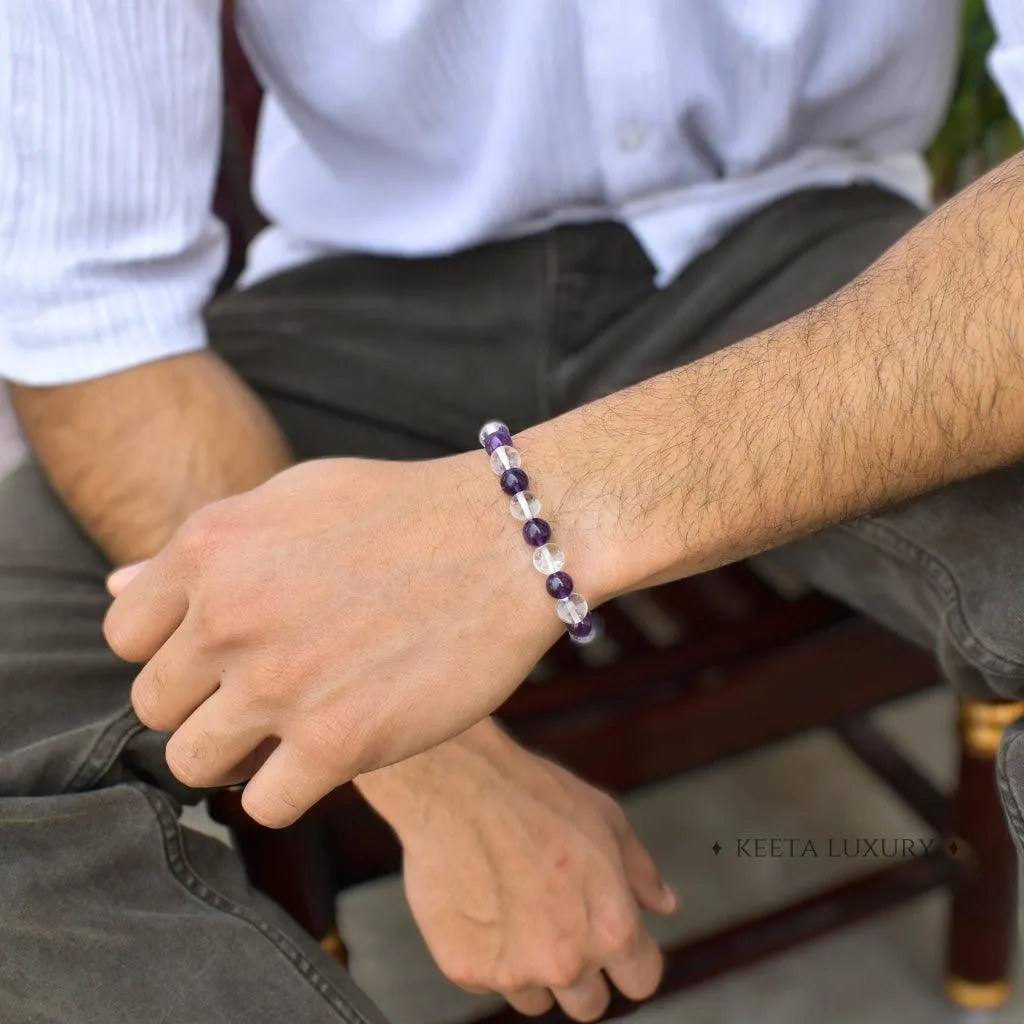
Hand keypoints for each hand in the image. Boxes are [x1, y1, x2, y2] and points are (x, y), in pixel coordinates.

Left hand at [103, 452, 586, 826]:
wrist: (509, 539)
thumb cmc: (405, 512)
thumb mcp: (291, 499)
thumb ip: (203, 551)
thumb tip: (116, 586)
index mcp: (208, 549)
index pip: (125, 638)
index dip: (172, 651)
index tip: (221, 653)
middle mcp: (229, 615)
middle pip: (156, 706)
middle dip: (205, 703)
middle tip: (268, 690)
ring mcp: (280, 683)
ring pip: (194, 764)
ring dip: (236, 754)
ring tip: (292, 727)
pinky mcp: (338, 743)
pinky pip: (263, 806)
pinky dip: (288, 789)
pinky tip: (328, 752)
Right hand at [358, 721, 675, 1020]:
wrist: (457, 786)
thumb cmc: (531, 796)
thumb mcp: (607, 818)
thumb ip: (640, 872)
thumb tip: (664, 903)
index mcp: (611, 927)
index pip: (641, 981)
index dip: (630, 958)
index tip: (613, 941)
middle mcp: (566, 960)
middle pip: (589, 1005)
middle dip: (581, 972)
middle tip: (558, 922)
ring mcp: (512, 971)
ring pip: (535, 998)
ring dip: (530, 966)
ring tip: (514, 907)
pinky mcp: (466, 969)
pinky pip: (486, 980)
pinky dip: (486, 953)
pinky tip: (482, 904)